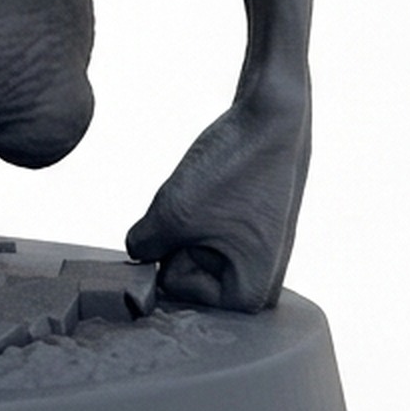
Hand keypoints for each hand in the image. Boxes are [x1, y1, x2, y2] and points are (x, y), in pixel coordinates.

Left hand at [126, 80, 310, 311]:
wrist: (274, 113)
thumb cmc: (232, 166)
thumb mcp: (171, 213)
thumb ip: (142, 247)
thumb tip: (136, 254)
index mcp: (250, 297)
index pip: (173, 284)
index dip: (173, 242)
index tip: (210, 214)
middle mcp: (261, 285)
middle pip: (180, 267)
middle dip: (179, 230)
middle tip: (212, 199)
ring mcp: (257, 256)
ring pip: (185, 241)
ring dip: (184, 214)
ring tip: (217, 190)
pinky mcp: (250, 229)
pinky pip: (199, 222)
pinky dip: (196, 201)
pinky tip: (221, 182)